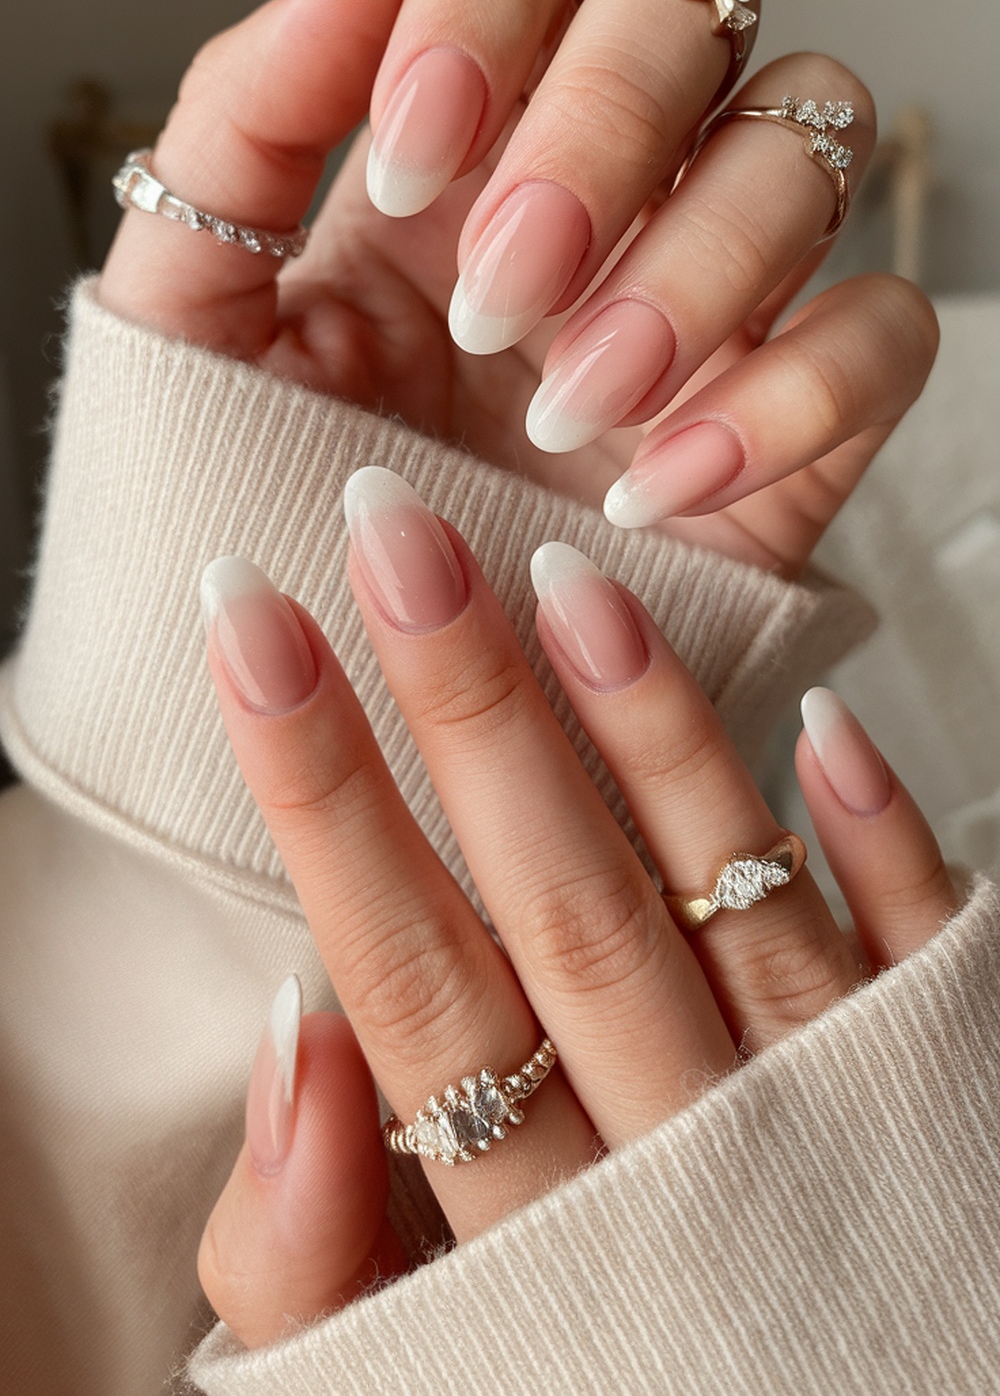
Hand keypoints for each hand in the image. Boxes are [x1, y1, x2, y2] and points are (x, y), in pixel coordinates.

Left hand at [98, 0, 936, 577]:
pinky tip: (662, 484)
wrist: (354, 672)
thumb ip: (250, 103)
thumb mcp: (198, 300)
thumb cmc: (269, 481)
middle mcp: (605, 165)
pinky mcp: (801, 405)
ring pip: (812, 131)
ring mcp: (715, 275)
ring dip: (700, 258)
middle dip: (599, 126)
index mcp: (460, 114)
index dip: (486, 1)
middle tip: (501, 289)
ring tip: (576, 405)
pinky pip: (887, 328)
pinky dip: (797, 391)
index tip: (407, 166)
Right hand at [195, 469, 955, 1347]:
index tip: (255, 631)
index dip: (320, 798)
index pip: (408, 985)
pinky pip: (926, 963)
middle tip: (389, 532)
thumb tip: (287, 1035)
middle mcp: (694, 1174)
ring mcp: (836, 1126)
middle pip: (559, 913)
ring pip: (728, 909)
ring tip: (569, 580)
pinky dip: (883, 843)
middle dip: (459, 707)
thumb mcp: (402, 1372)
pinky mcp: (948, 1098)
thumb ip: (306, 1252)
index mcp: (540, 1244)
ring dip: (650, 735)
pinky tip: (827, 723)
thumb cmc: (588, 1373)